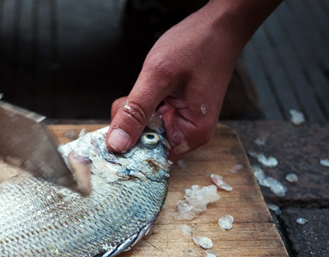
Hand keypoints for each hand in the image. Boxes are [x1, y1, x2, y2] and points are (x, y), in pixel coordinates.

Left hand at [106, 0, 280, 160]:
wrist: (219, 26)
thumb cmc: (197, 46)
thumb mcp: (158, 78)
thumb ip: (136, 112)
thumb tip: (116, 145)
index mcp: (191, 134)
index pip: (149, 158)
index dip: (127, 148)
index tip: (110, 135)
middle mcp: (188, 133)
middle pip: (143, 143)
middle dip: (129, 122)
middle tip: (131, 97)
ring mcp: (182, 121)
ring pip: (143, 128)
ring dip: (135, 110)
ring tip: (146, 85)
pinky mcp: (176, 110)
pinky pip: (150, 115)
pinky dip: (142, 103)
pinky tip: (149, 86)